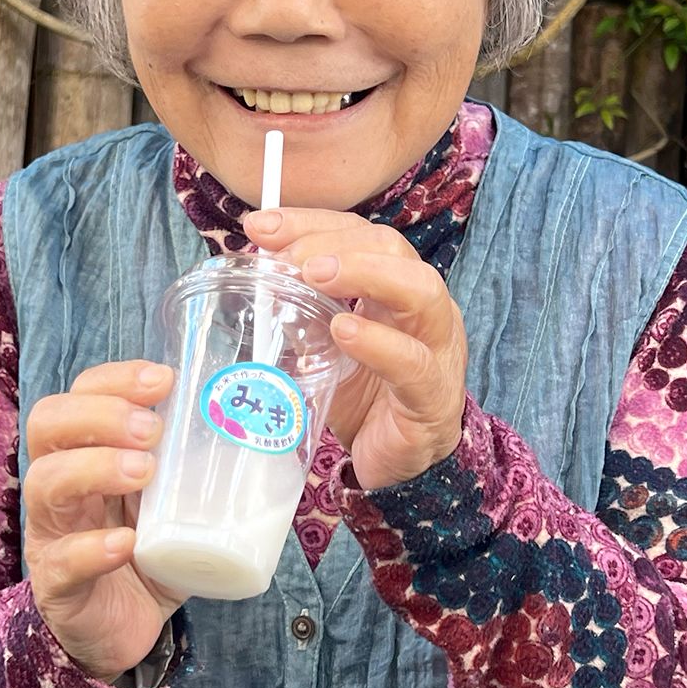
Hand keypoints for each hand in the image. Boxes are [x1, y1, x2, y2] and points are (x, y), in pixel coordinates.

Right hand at [24, 360, 185, 682]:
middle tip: (151, 430)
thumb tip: (273, 424)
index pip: (79, 394)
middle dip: (100, 415)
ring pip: (45, 485)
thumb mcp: (174, 501)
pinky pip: (63, 562)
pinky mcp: (59, 587)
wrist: (125, 631)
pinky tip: (126, 543)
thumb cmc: (151, 552)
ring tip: (143, 472)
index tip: (163, 380)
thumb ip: (202, 465)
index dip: (114, 379)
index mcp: (85, 453)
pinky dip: (92, 547)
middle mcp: (59, 486)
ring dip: (95, 468)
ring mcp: (51, 535)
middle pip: (48, 424)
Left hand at [243, 209, 468, 491]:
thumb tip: (250, 279)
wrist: (396, 465)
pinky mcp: (432, 395)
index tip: (260, 227)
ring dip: (364, 273)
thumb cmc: (364, 397)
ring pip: (419, 290)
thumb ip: (297, 314)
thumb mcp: (322, 347)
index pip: (358, 234)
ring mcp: (437, 348)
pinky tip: (344, 331)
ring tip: (315, 275)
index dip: (310, 223)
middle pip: (390, 247)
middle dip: (333, 241)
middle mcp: (423, 307)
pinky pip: (412, 362)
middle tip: (284, 255)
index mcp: (395, 287)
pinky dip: (376, 341)